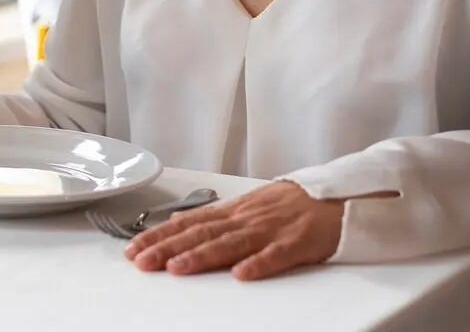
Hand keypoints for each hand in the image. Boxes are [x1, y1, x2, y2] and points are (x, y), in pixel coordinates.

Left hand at [124, 180, 343, 280]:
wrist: (335, 196)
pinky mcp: (298, 242)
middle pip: (201, 234)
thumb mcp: (245, 205)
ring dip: (202, 256)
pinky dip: (259, 263)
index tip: (133, 248)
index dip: (159, 235)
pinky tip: (242, 274)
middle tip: (142, 261)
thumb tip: (176, 220)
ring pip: (231, 243)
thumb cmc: (290, 204)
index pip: (188, 224)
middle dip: (168, 248)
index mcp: (232, 211)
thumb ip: (212, 216)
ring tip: (177, 268)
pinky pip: (277, 255)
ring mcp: (270, 229)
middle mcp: (245, 218)